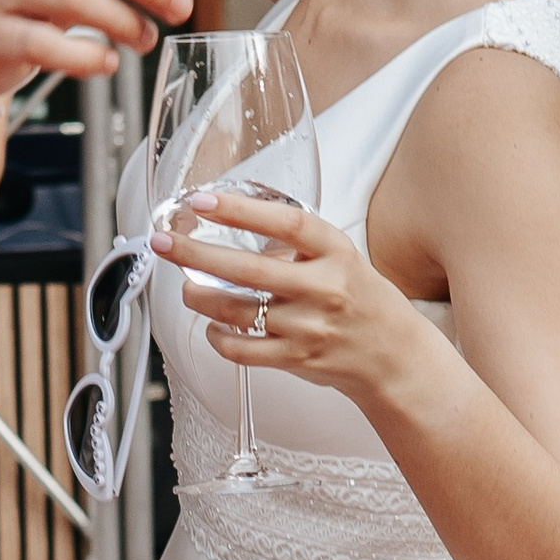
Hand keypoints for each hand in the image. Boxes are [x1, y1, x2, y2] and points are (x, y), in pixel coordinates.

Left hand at [159, 185, 421, 406]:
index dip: (239, 209)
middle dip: (196, 254)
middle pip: (248, 270)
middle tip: (164, 243)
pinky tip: (213, 327)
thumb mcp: (342, 259)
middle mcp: (324, 288)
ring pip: (237, 311)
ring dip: (200, 298)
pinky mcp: (298, 359)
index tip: (203, 200)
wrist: (395, 357)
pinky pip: (243, 349)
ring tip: (187, 288)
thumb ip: (298, 246)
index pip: (284, 223)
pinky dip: (219, 337)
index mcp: (336, 252)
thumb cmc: (363, 302)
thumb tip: (237, 223)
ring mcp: (310, 327)